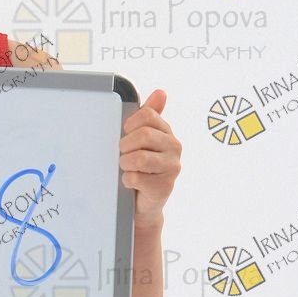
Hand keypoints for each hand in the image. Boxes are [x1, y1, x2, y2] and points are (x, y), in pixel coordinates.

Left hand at [119, 90, 181, 228]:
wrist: (142, 203)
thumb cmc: (140, 169)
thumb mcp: (142, 140)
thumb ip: (150, 115)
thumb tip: (161, 92)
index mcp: (167, 133)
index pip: (147, 115)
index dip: (129, 125)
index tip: (126, 135)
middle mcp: (174, 148)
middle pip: (142, 135)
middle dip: (125, 146)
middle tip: (123, 155)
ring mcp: (172, 168)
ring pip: (139, 158)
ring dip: (125, 164)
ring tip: (127, 168)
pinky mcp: (164, 187)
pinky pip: (135, 177)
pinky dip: (127, 180)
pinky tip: (132, 183)